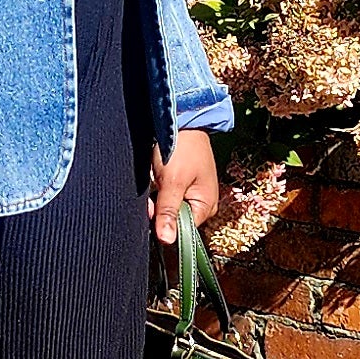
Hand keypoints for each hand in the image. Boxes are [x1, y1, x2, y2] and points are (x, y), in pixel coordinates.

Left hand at [150, 131, 219, 246]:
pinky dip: (156, 189)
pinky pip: (165, 196)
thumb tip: (167, 240)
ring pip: (167, 208)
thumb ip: (168, 212)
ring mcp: (191, 193)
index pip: (183, 230)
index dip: (164, 223)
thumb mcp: (173, 182)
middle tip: (154, 187)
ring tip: (155, 179)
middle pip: (174, 220)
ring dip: (156, 198)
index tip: (153, 209)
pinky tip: (154, 177)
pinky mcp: (180, 184)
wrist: (182, 117)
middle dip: (158, 209)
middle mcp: (201, 203)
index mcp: (206, 206)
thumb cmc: (182, 147)